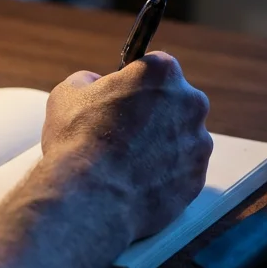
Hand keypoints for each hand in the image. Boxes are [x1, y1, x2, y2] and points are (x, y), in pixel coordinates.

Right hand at [41, 52, 212, 240]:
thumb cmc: (77, 141)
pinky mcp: (198, 178)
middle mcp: (191, 103)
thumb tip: (94, 84)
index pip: (156, 68)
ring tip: (129, 163)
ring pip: (182, 138)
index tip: (123, 99)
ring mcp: (198, 143)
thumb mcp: (68, 94)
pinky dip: (165, 174)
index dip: (137, 84)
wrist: (90, 199)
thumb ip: (89, 80)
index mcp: (162, 73)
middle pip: (175, 102)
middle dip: (155, 114)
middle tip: (124, 133)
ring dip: (162, 145)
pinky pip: (182, 170)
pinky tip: (139, 182)